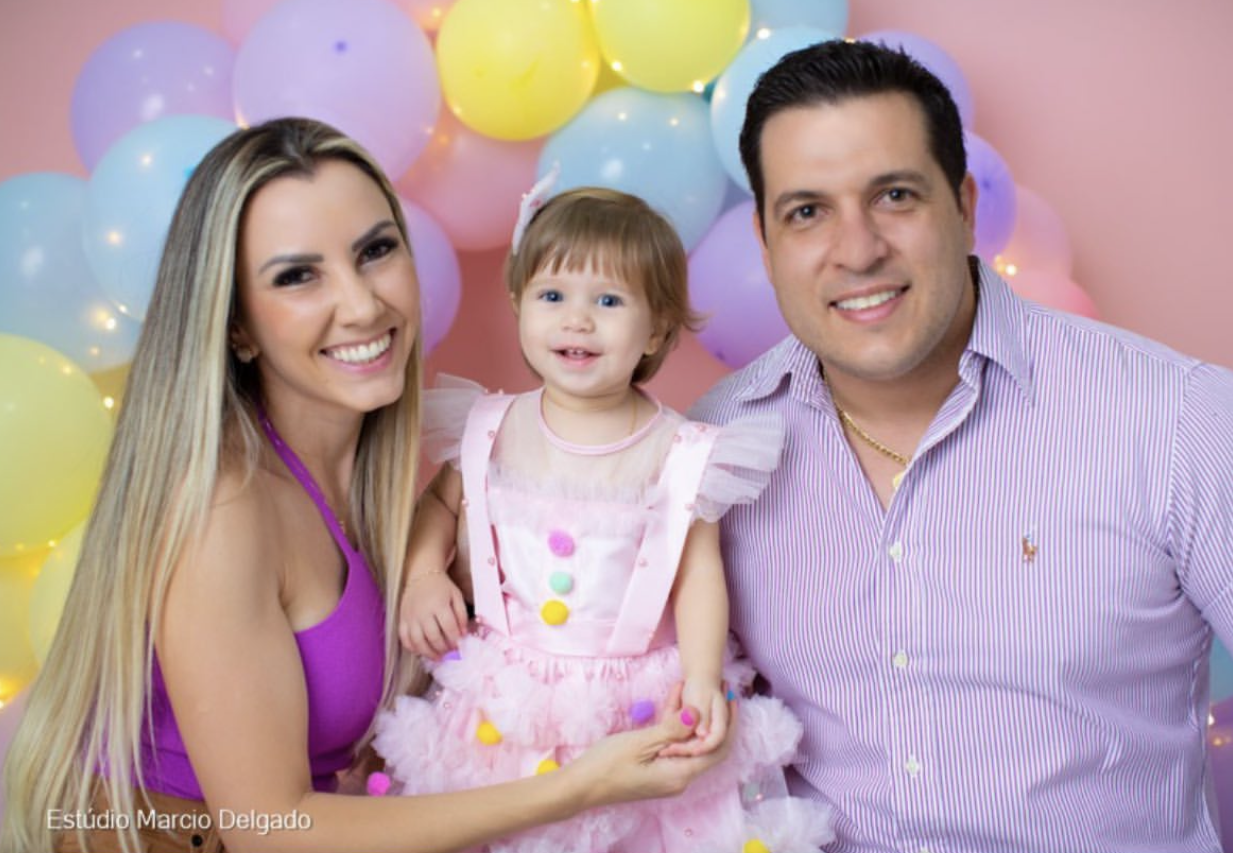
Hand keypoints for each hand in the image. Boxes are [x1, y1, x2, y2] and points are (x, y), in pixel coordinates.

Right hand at [398, 572, 467, 658]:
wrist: (421, 575)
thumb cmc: (442, 587)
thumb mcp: (456, 596)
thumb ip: (461, 615)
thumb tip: (462, 634)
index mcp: (439, 604)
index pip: (448, 627)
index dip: (455, 639)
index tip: (459, 646)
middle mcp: (423, 611)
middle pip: (433, 636)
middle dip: (443, 648)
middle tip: (449, 653)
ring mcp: (410, 616)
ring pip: (417, 641)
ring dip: (428, 652)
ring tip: (438, 657)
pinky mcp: (402, 619)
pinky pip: (404, 638)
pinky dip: (412, 648)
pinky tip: (421, 651)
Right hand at [565, 683, 735, 809]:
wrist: (580, 787)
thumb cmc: (607, 764)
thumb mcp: (642, 742)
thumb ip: (672, 728)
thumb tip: (698, 713)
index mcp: (680, 773)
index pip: (717, 749)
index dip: (728, 723)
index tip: (730, 697)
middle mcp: (679, 778)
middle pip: (708, 747)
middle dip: (715, 718)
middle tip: (719, 690)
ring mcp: (667, 775)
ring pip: (690, 744)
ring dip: (693, 718)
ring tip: (695, 687)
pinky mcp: (656, 770)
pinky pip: (674, 746)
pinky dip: (676, 725)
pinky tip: (673, 700)